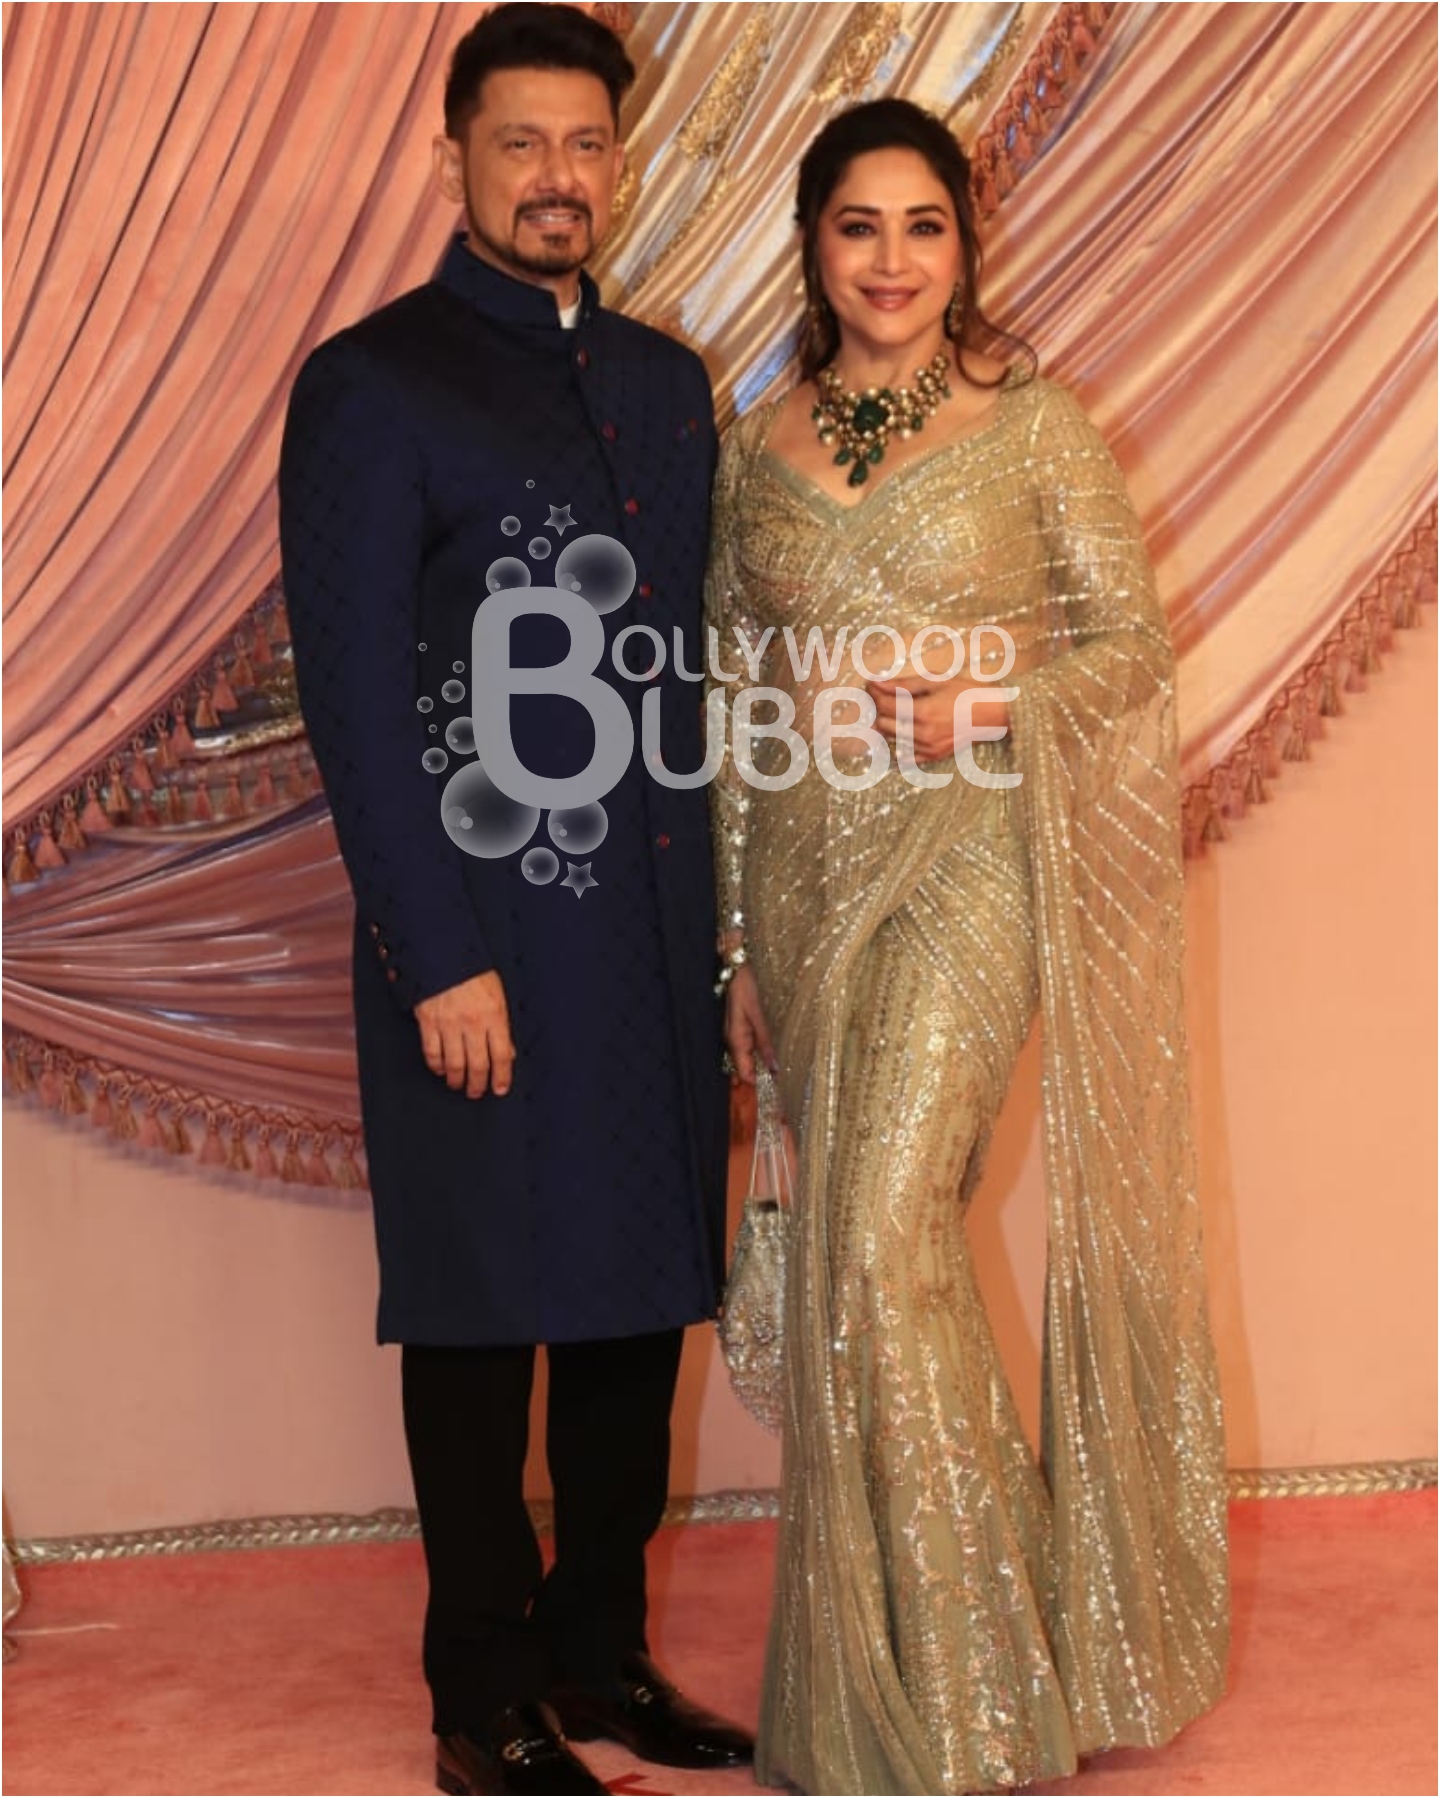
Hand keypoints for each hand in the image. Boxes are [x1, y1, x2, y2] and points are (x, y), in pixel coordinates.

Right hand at [414, 971, 514, 1098]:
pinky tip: (441, 1069)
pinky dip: (436, 1066)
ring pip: (454, 1064)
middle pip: (478, 1065)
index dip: (502, 1077)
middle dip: (478, 1085)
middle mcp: (472, 1022)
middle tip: (477, 1092)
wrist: (442, 951)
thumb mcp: (497, 994)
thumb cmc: (472, 971)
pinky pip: (432, 1053)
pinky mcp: (428, 1022)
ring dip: (457, 1080)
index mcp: (494, 1014)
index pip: (502, 1055)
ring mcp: (448, 1023)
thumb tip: (508, 1052)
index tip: (500, 1089)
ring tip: (459, 1084)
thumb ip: (502, 1024)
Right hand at [724, 963, 776, 1085]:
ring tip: (776, 1078)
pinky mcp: (737, 1031)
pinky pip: (745, 1051)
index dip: (757, 1086)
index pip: (745, 1074)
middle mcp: (732, 1043)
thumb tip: (774, 1067)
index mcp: (737, 1042)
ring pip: (744, 1062)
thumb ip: (765, 1042)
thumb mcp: (758, 1016)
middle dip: (758, 1080)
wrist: (733, 972)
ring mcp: (733, 1037)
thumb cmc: (745, 991)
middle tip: (779, 1090)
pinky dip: (755, 1058)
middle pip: (743, 1071)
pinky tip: (767, 1059)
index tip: (774, 1094)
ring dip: (758, 1070)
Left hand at [866, 674, 1010, 763]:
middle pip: (883, 724)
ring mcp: (926, 748)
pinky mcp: (932, 757)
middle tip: (881, 697)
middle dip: (878, 709)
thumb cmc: (966, 693)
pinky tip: (903, 732)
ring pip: (891, 740)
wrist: (992, 714)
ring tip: (895, 711)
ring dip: (888, 725)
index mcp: (921, 712)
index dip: (873, 693)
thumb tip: (877, 683)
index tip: (870, 685)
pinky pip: (904, 757)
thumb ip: (904, 685)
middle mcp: (921, 734)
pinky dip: (898, 745)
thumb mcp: (936, 681)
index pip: (884, 705)